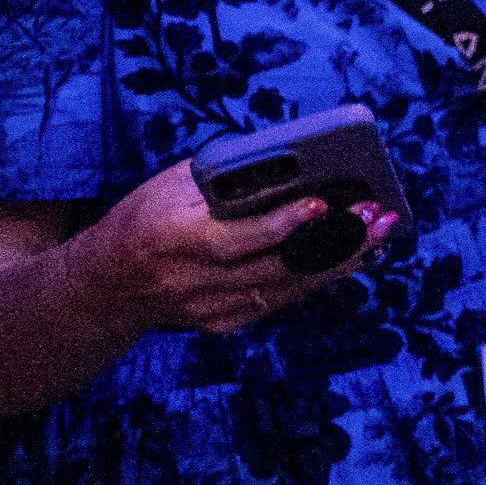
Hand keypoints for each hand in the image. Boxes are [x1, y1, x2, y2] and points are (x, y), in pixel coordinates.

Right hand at [70, 160, 393, 335]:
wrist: (105, 284)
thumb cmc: (145, 218)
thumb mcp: (170, 186)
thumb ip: (224, 178)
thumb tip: (290, 161)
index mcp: (172, 239)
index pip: (235, 238)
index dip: (281, 224)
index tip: (322, 202)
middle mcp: (191, 281)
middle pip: (275, 267)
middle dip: (333, 241)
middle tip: (377, 215)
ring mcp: (208, 309)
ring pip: (287, 288)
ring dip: (340, 260)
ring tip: (380, 231)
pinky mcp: (223, 323)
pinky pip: (281, 300)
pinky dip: (319, 277)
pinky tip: (353, 255)